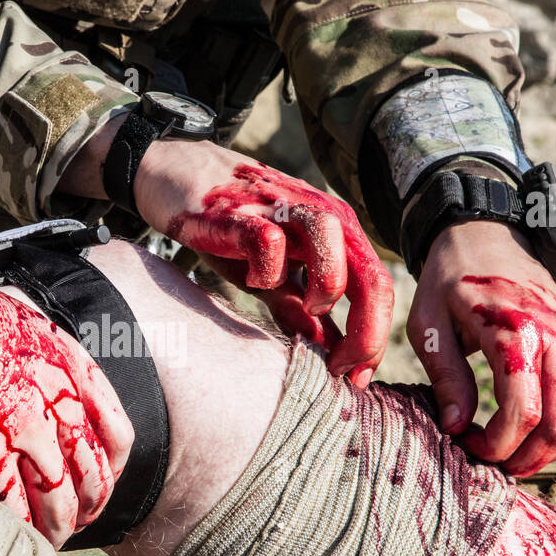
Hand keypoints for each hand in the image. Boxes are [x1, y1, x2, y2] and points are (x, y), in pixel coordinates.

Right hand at [0, 256, 133, 544]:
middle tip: (79, 521)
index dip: (113, 464)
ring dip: (58, 527)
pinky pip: (15, 508)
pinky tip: (14, 539)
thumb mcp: (14, 308)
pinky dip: (18, 529)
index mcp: (68, 364)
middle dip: (90, 505)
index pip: (115, 428)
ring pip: (59, 498)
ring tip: (50, 543)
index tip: (102, 479)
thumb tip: (20, 331)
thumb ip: (30, 334)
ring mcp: (25, 432)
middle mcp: (57, 401)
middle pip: (93, 472)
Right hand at [135, 140, 393, 387]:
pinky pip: (269, 242)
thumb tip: (331, 355)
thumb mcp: (272, 277)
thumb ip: (301, 311)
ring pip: (333, 242)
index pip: (377, 288)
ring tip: (308, 309)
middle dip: (365, 332)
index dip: (373, 340)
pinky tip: (254, 281)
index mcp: (337, 234)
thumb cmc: (231, 229)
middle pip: (369, 274)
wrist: (179, 175)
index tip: (355, 380)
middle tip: (341, 369)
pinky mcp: (242, 212)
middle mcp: (321, 218)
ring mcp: (284, 210)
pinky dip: (268, 271)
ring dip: (328, 288)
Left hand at [408, 220, 555, 475]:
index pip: (522, 411)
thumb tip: (455, 428)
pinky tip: (528, 433)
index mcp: (515, 328)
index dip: (495, 444)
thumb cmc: (447, 282)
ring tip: (511, 455)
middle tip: (490, 463)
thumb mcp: (428, 324)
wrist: (486, 237)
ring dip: (550, 451)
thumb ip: (445, 376)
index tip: (465, 444)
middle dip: (525, 457)